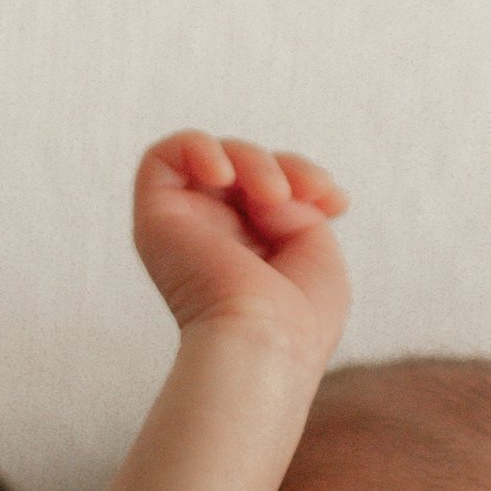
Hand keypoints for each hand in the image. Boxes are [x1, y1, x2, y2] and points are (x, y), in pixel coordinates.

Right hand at [133, 133, 349, 361]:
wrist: (264, 343)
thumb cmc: (298, 319)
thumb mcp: (316, 250)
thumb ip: (292, 206)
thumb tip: (258, 190)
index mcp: (250, 253)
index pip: (268, 187)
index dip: (304, 177)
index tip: (335, 202)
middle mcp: (212, 240)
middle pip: (243, 169)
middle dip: (285, 167)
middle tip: (307, 195)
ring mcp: (184, 230)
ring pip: (213, 158)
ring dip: (252, 160)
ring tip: (273, 195)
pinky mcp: (155, 221)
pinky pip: (162, 157)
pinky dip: (197, 147)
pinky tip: (224, 174)